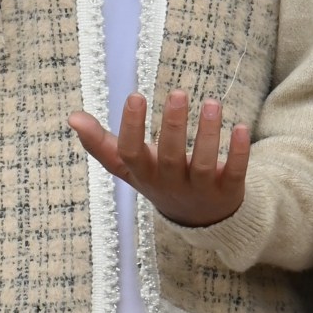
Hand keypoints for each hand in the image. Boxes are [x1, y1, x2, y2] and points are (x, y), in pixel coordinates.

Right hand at [70, 91, 248, 227]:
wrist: (199, 218)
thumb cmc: (159, 180)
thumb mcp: (129, 167)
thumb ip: (102, 144)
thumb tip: (72, 117)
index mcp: (144, 174)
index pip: (130, 153)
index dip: (131, 127)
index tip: (135, 95)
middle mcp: (170, 183)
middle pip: (170, 157)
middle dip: (173, 126)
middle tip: (177, 93)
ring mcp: (200, 189)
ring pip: (204, 164)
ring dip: (208, 134)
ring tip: (212, 103)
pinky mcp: (228, 190)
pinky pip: (234, 172)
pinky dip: (238, 151)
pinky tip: (240, 127)